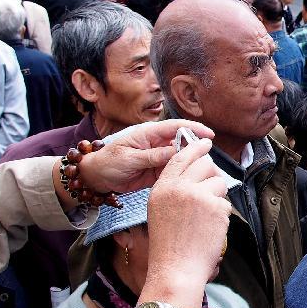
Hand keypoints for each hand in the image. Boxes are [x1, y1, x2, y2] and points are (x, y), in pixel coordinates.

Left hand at [78, 120, 214, 194]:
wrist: (96, 178)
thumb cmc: (108, 162)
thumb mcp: (129, 159)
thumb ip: (152, 156)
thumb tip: (175, 152)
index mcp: (149, 134)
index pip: (176, 127)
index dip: (194, 129)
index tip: (210, 135)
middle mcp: (156, 144)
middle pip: (182, 143)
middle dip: (196, 149)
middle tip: (209, 160)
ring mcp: (158, 158)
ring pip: (180, 158)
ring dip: (190, 164)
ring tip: (203, 172)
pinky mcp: (157, 171)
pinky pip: (173, 172)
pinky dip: (181, 175)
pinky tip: (189, 181)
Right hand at [142, 135, 231, 305]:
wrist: (176, 268)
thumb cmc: (169, 245)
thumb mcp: (160, 209)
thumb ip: (174, 188)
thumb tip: (196, 171)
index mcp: (162, 187)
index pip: (181, 157)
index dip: (196, 148)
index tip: (206, 142)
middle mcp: (179, 187)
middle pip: (205, 164)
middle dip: (212, 174)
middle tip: (211, 189)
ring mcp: (198, 196)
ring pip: (219, 182)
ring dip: (218, 196)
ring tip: (206, 217)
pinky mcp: (215, 207)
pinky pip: (226, 202)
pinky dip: (221, 215)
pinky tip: (210, 228)